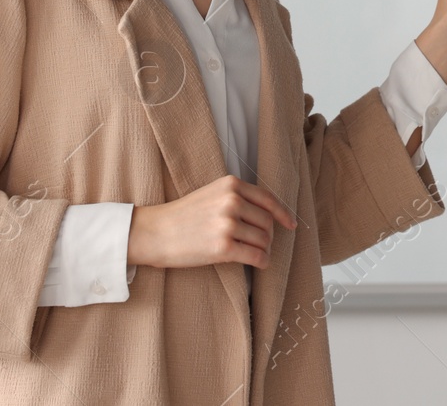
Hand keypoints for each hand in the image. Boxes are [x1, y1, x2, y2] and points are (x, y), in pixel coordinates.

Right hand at [126, 175, 297, 269]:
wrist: (155, 232)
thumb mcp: (211, 194)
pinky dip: (262, 261)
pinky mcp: (224, 247)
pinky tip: (258, 263)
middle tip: (261, 244)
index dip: (283, 213)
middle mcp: (232, 201)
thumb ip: (237, 197)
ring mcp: (228, 224)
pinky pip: (256, 256)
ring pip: (264, 239)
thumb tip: (268, 214)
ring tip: (255, 253)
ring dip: (264, 249)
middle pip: (267, 221)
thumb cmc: (182, 216)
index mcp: (230, 185)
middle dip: (268, 235)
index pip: (267, 198)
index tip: (291, 224)